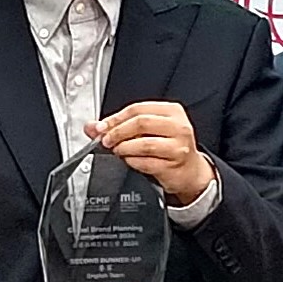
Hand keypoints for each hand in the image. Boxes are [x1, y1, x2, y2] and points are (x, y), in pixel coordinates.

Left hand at [88, 101, 213, 206]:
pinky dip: (132, 161)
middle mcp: (178, 126)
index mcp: (172, 111)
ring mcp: (178, 146)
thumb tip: (93, 127)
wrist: (190, 172)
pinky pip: (147, 162)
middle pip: (141, 123)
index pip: (138, 109)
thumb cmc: (169, 148)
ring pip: (144, 143)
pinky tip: (129, 161)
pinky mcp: (174, 164)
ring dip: (125, 148)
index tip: (101, 127)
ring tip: (118, 151)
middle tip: (106, 140)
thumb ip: (120, 126)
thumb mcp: (148, 132)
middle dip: (118, 132)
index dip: (115, 118)